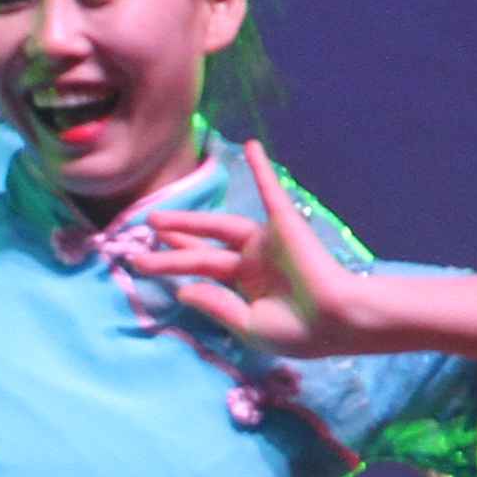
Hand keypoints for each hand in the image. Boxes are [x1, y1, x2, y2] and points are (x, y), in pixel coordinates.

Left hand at [127, 140, 391, 358]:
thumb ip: (216, 306)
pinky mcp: (283, 225)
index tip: (143, 263)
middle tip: (138, 239)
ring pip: (218, 227)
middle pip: (202, 252)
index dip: (174, 266)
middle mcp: (253, 263)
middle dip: (171, 247)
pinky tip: (250, 145)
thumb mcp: (250, 326)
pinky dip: (261, 168)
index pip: (203, 272)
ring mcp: (267, 243)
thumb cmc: (300, 331)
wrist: (337, 320)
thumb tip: (183, 291)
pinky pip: (270, 191)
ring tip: (154, 218)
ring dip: (188, 221)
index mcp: (247, 288)